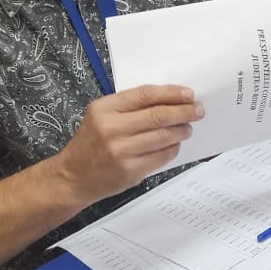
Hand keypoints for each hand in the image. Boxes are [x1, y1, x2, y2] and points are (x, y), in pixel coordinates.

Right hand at [56, 84, 203, 203]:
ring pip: (163, 137)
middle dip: (184, 112)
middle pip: (158, 115)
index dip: (171, 93)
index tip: (188, 94)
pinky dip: (173, 148)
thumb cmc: (91, 142)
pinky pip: (161, 156)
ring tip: (187, 128)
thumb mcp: (101, 115)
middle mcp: (112, 129)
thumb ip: (130, 106)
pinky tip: (175, 144)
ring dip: (181, 130)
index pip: (145, 95)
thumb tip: (169, 100)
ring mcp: (121, 152)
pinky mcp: (130, 171)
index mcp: (104, 109)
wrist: (73, 176)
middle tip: (198, 110)